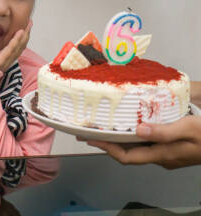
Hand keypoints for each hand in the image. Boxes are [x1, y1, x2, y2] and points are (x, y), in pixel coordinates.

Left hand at [0, 21, 31, 72]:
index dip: (23, 37)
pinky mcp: (1, 61)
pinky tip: (19, 33)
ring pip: (18, 48)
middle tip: (30, 23)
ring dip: (24, 36)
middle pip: (21, 47)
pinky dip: (16, 41)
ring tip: (27, 27)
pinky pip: (10, 50)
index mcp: (6, 59)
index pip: (18, 47)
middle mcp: (8, 61)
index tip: (26, 27)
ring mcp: (5, 62)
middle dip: (26, 35)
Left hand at [85, 116, 200, 168]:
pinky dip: (136, 135)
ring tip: (106, 126)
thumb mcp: (189, 129)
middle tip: (92, 130)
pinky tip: (133, 124)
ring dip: (122, 138)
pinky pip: (149, 143)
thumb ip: (164, 131)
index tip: (90, 138)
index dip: (106, 148)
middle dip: (109, 143)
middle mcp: (163, 157)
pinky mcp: (174, 148)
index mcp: (163, 155)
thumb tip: (138, 130)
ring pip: (138, 148)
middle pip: (129, 153)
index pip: (126, 157)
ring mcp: (169, 154)